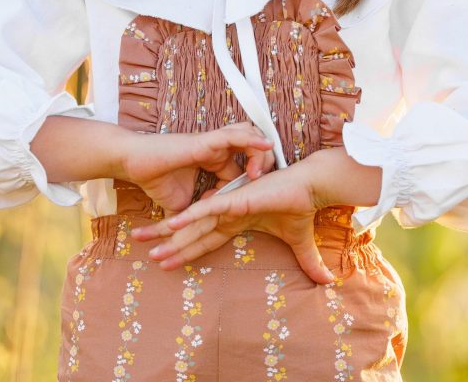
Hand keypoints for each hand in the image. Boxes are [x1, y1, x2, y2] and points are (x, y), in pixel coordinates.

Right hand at [119, 122, 274, 214]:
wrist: (133, 163)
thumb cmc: (155, 179)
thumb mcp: (182, 204)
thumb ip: (196, 214)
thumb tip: (199, 237)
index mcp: (215, 160)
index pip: (245, 164)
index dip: (258, 175)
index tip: (269, 191)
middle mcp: (217, 149)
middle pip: (252, 146)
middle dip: (266, 159)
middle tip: (273, 178)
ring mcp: (212, 142)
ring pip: (248, 136)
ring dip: (262, 150)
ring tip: (268, 166)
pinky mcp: (206, 140)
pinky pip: (234, 135)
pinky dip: (251, 139)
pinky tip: (266, 146)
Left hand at [131, 159, 334, 283]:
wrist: (311, 186)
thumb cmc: (301, 207)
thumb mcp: (299, 241)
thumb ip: (306, 261)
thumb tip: (324, 282)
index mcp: (235, 220)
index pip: (205, 240)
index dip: (185, 252)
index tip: (164, 263)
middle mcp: (227, 213)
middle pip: (191, 232)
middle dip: (166, 243)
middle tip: (143, 253)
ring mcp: (228, 205)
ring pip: (193, 222)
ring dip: (169, 234)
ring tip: (145, 244)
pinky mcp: (235, 198)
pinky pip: (208, 208)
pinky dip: (190, 216)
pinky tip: (171, 224)